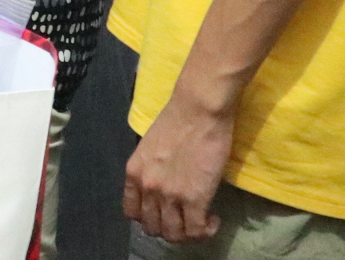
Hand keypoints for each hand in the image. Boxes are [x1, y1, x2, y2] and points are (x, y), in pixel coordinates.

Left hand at [125, 92, 232, 243]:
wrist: (198, 109)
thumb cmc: (178, 119)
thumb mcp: (150, 146)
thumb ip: (150, 169)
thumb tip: (162, 184)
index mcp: (133, 173)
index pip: (132, 212)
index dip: (149, 218)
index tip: (164, 214)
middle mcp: (147, 187)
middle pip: (152, 227)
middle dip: (169, 229)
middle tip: (186, 220)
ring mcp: (169, 195)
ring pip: (173, 234)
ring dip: (188, 234)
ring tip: (201, 222)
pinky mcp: (195, 199)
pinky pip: (195, 230)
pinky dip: (205, 231)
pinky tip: (213, 220)